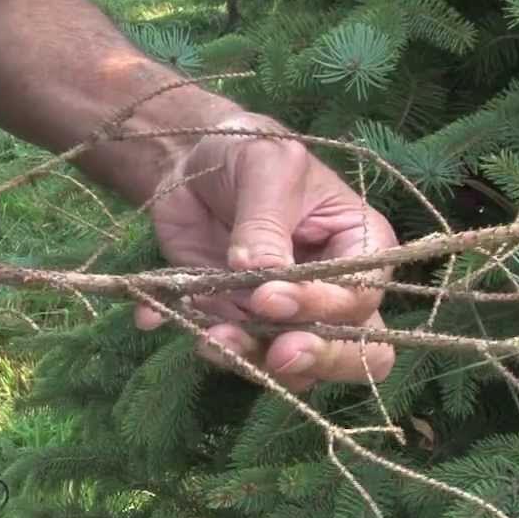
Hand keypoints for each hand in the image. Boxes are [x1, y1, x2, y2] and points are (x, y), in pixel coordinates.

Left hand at [137, 113, 397, 391]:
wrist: (193, 164)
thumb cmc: (247, 151)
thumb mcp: (263, 168)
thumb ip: (266, 225)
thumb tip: (262, 277)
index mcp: (358, 243)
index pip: (362, 293)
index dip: (325, 306)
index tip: (269, 296)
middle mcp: (333, 288)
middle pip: (355, 349)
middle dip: (317, 358)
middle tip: (278, 355)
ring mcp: (288, 314)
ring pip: (294, 367)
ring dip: (253, 359)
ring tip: (211, 339)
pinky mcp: (242, 323)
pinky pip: (233, 353)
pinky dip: (197, 342)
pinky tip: (156, 319)